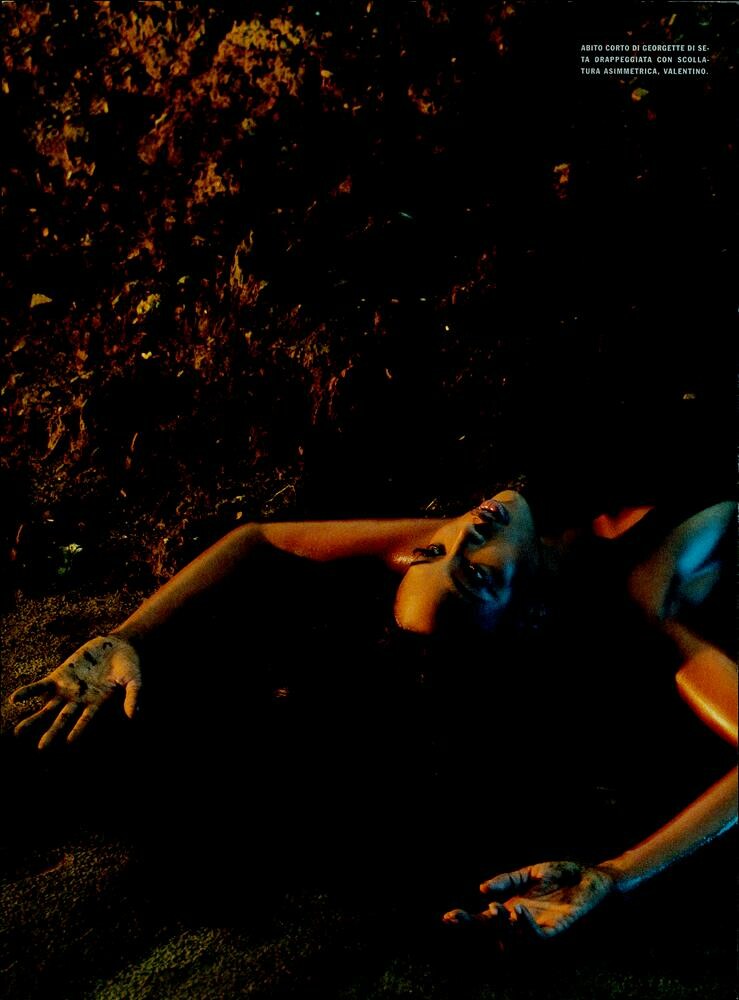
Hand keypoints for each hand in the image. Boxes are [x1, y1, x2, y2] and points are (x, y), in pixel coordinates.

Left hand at [9, 635, 140, 748]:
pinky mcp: (60, 675)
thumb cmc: (129, 666)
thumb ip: (134, 695)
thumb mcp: (135, 680)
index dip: (79, 729)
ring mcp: (68, 689)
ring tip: (18, 731)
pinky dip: (28, 692)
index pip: (86, 720)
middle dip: (52, 733)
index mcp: (97, 704)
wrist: (118, 646)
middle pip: (62, 719)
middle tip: (41, 748)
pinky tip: (15, 699)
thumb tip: (132, 716)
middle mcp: (80, 700)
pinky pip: (40, 686)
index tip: (70, 742)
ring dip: (34, 719)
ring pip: (47, 708)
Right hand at [443, 860, 615, 938]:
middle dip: (475, 926)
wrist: (593, 878)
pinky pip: (539, 937)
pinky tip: (519, 910)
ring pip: (513, 939)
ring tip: (495, 907)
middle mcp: (522, 922)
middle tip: (460, 916)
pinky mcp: (558, 929)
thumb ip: (506, 880)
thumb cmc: (563, 876)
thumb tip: (482, 889)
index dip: (465, 921)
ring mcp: (539, 927)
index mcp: (512, 907)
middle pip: (493, 932)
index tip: (446, 918)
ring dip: (501, 925)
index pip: (484, 920)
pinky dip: (526, 927)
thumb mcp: (529, 873)